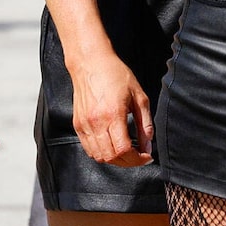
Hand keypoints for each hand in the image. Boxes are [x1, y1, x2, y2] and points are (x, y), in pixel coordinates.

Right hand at [69, 50, 152, 167]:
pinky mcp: (78, 124)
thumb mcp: (139, 96)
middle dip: (128, 162)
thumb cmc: (115, 75)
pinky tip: (111, 146)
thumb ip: (145, 123)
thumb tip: (148, 145)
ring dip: (114, 160)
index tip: (146, 156)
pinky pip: (89, 149)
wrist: (90, 63)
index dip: (137, 159)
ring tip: (125, 152)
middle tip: (138, 156)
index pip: (124, 150)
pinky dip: (101, 153)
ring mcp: (84, 124)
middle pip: (111, 157)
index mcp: (113, 114)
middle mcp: (96, 122)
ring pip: (99, 156)